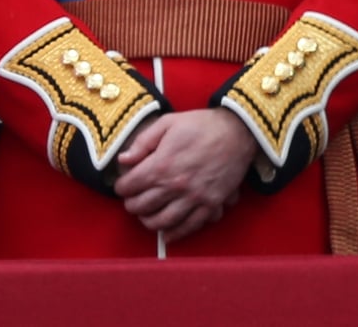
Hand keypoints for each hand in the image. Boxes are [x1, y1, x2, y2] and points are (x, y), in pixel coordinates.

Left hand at [113, 108, 256, 242]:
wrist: (236, 132)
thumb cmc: (200, 125)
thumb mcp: (167, 123)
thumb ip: (142, 142)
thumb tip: (123, 160)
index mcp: (162, 165)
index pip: (131, 186)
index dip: (121, 188)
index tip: (121, 186)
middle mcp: (175, 186)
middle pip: (143, 206)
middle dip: (132, 205)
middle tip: (131, 201)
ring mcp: (194, 198)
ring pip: (163, 221)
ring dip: (149, 222)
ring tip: (145, 216)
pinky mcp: (210, 205)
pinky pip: (189, 227)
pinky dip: (175, 234)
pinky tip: (167, 233)